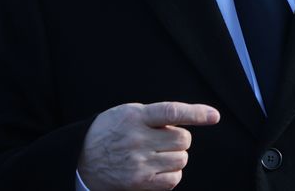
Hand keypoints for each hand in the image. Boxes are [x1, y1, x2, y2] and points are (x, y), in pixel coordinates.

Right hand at [78, 102, 218, 190]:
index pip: (171, 112)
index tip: (214, 116)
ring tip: (156, 154)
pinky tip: (158, 168)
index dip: (196, 113)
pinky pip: (174, 179)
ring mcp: (139, 163)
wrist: (81, 159)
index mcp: (134, 116)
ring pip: (181, 159)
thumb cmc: (107, 133)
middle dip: (179, 139)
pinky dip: (172, 174)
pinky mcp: (140, 182)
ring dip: (175, 156)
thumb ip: (152, 115)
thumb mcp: (124, 113)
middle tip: (163, 139)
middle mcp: (137, 139)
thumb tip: (187, 120)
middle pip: (182, 139)